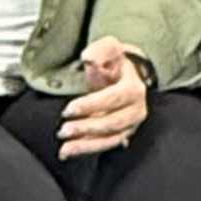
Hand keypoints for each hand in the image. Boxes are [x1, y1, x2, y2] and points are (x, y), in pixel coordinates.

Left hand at [59, 36, 151, 156]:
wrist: (124, 75)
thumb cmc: (115, 63)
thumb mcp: (109, 48)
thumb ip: (100, 50)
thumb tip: (89, 58)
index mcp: (133, 89)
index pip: (113, 99)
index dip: (92, 105)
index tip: (70, 109)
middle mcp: (136, 109)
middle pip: (112, 123)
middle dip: (87, 128)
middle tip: (64, 129)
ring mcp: (130, 125)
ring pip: (109, 139)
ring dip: (86, 145)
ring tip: (65, 147)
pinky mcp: (121, 134)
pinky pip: (105, 145)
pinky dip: (87, 150)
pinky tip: (69, 151)